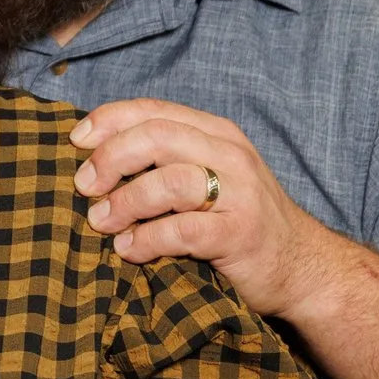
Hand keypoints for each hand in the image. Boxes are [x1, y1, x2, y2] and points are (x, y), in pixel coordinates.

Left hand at [70, 99, 343, 318]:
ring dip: (124, 202)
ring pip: (168, 181)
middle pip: (156, 137)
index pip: (154, 111)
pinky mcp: (241, 234)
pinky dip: (146, 240)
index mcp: (216, 133)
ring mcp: (240, 194)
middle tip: (85, 187)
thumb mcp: (210, 177)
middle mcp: (230, 154)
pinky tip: (129, 250)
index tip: (76, 143)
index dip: (109, 121)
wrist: (302, 267)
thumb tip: (94, 158)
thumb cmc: (239, 222)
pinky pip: (182, 231)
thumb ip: (167, 160)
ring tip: (102, 222)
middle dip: (110, 159)